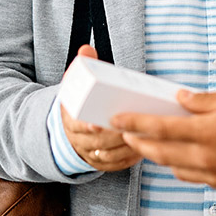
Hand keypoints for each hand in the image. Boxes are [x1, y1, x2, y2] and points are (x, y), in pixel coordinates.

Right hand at [63, 45, 140, 171]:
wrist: (70, 126)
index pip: (78, 125)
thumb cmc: (79, 101)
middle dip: (116, 137)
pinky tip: (144, 149)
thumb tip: (87, 50)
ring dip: (127, 148)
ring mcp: (90, 153)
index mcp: (71, 120)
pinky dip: (129, 159)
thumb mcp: (74, 83)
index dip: (87, 127)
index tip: (98, 125)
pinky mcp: (101, 163)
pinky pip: (115, 165)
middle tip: (134, 128)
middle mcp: (79, 140)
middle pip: (99, 142)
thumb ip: (82, 67)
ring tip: (145, 136)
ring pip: (109, 155)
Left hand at [111, 83, 215, 198]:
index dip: (135, 123)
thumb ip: (204, 101)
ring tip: (149, 146)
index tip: (118, 119)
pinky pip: (192, 177)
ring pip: (173, 168)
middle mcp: (204, 158)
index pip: (160, 128)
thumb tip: (180, 99)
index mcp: (206, 132)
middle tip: (127, 135)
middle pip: (160, 152)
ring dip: (157, 157)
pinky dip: (180, 167)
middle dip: (139, 144)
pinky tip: (178, 158)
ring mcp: (213, 175)